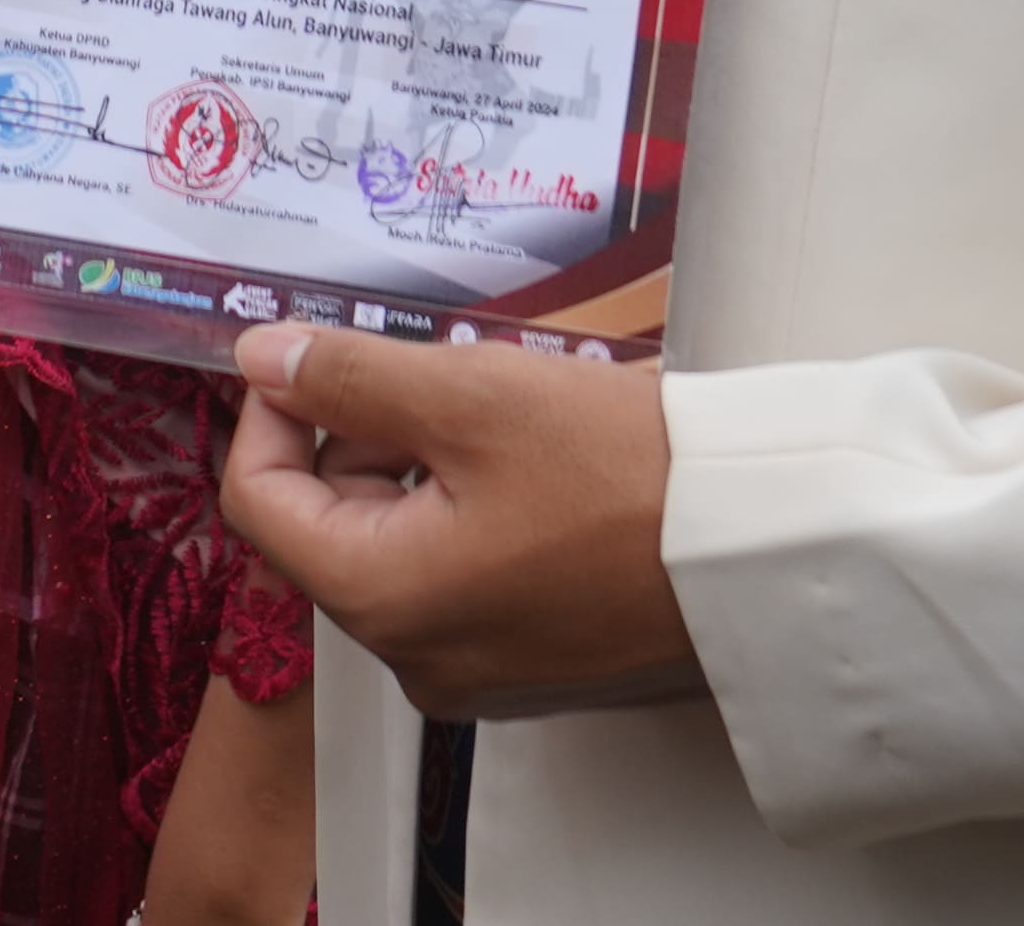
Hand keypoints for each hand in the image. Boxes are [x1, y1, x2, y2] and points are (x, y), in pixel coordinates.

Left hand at [219, 322, 704, 721]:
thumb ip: (350, 376)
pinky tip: (538, 466)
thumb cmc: (630, 478)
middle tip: (440, 373)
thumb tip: (262, 357)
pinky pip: (460, 578)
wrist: (764, 550)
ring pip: (397, 544)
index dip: (273, 410)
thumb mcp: (470, 395)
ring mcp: (477, 671)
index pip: (258, 500)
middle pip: (328, 523)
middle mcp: (416, 659)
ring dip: (422, 465)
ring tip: (503, 414)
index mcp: (381, 602)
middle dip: (362, 433)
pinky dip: (472, 511)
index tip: (313, 353)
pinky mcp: (531, 666)